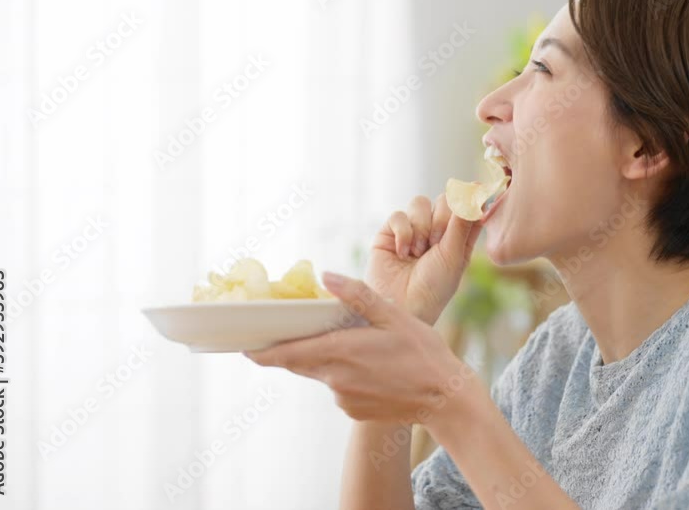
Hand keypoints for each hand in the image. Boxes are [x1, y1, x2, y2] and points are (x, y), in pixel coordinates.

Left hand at [244, 272, 480, 424]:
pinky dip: (346, 376)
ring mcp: (343, 398)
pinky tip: (373, 369)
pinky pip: (339, 389)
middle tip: (292, 332)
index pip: (286, 354)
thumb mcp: (393, 316)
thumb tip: (327, 277)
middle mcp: (335, 378)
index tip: (243, 346)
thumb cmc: (423, 353)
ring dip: (328, 359)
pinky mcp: (354, 411)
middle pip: (299, 362)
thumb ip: (357, 296)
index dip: (261, 352)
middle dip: (292, 348)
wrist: (445, 399)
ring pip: (322, 373)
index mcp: (340, 351)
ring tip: (360, 348)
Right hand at [367, 194, 481, 323]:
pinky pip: (398, 215)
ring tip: (417, 253)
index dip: (468, 201)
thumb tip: (475, 186)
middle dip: (440, 220)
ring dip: (421, 228)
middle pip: (443, 199)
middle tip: (436, 244)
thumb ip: (462, 221)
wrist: (401, 307)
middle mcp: (436, 230)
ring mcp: (413, 230)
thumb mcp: (454, 254)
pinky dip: (403, 233)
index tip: (471, 201)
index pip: (467, 206)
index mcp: (458, 236)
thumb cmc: (433, 288)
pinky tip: (402, 253)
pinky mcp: (389, 233)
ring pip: (419, 203)